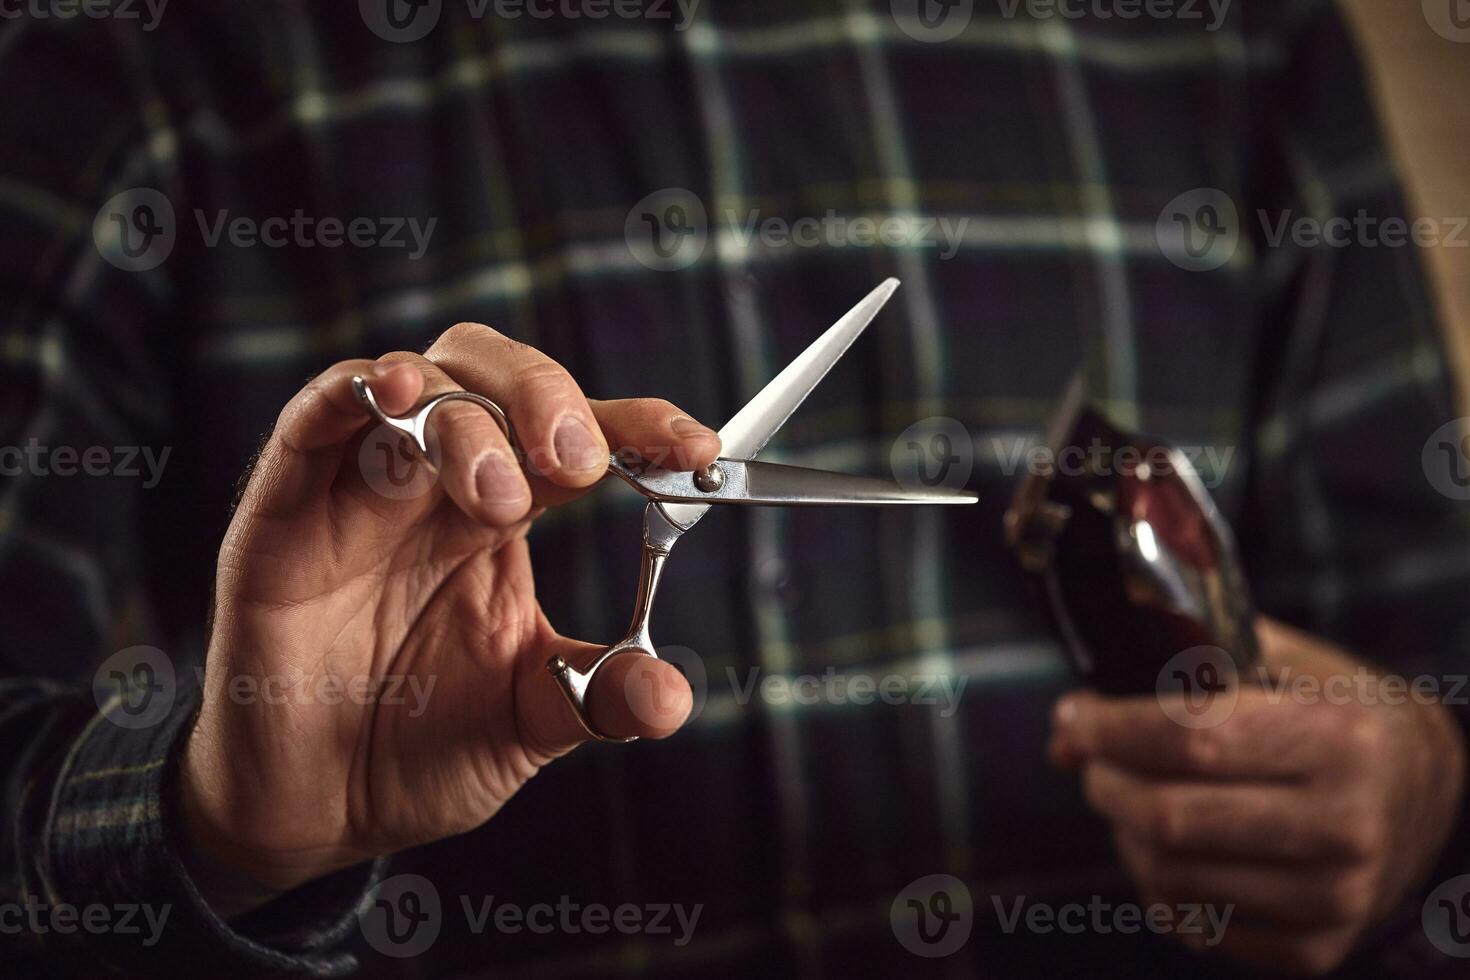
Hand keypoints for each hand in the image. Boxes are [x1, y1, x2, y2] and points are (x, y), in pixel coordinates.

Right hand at [181, 323, 721, 897]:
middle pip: (495, 377)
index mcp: (503, 516)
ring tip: (500, 494)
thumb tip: (673, 695)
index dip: (638, 427)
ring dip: (468, 417)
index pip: (578, 438)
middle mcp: (437, 485)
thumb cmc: (416, 748)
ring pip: (416, 384)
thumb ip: (597, 696)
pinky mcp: (283, 512)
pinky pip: (311, 422)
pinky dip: (349, 393)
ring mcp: (361, 490)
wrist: (313, 810)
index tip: (695, 449)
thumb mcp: (526, 720)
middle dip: (547, 397)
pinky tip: (394, 391)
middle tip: (581, 460)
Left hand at [1050, 618, 1466, 974]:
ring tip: (1127, 796)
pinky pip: (1194, 925)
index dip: (1110, 727)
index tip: (1074, 715)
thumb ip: (1171, 669)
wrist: (1423, 790)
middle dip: (1104, 781)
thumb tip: (1067, 730)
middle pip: (1168, 817)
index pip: (1191, 737)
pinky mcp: (1315, 949)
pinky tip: (1168, 846)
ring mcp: (1335, 898)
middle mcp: (1346, 825)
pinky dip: (1157, 884)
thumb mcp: (1277, 659)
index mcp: (1340, 738)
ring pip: (1169, 877)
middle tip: (1091, 757)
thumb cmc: (1333, 709)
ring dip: (1122, 833)